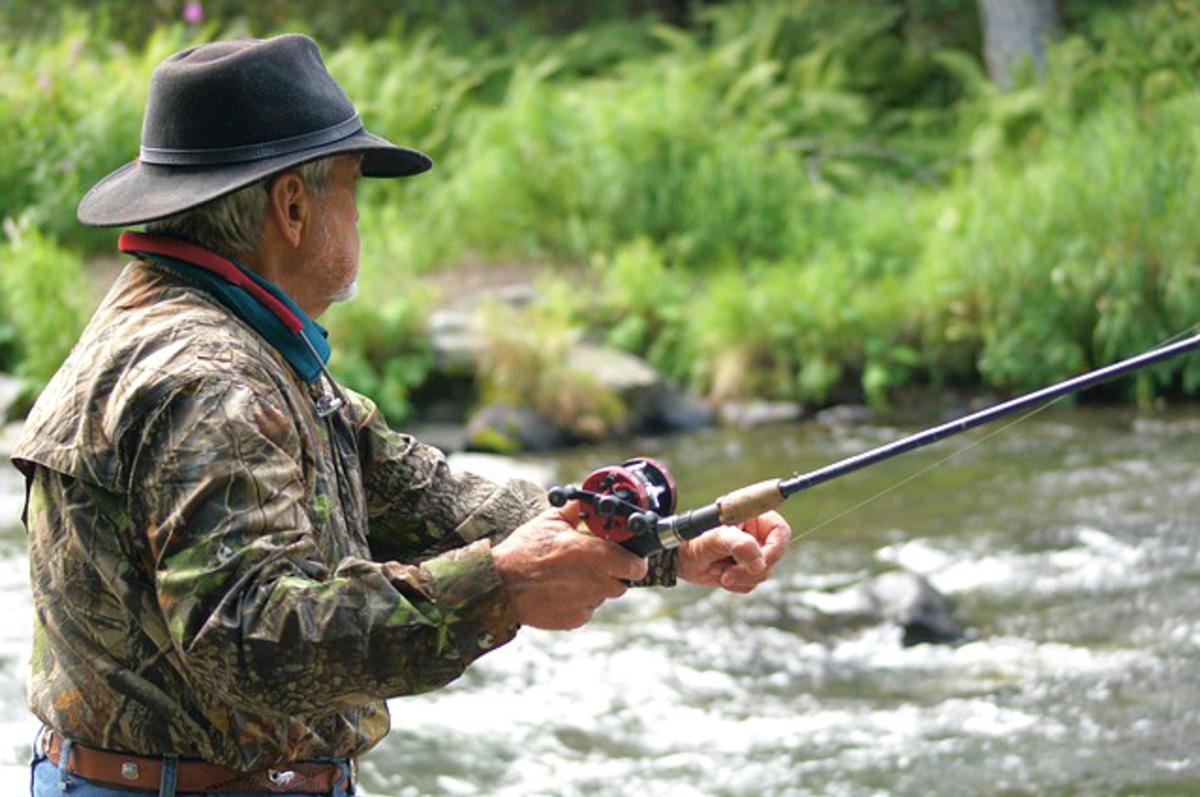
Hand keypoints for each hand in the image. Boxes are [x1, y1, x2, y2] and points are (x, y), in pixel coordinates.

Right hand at [491, 502, 648, 629]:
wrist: (499, 585)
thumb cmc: (523, 550)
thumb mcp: (549, 522)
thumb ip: (576, 510)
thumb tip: (592, 500)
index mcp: (587, 553)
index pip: (633, 565)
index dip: (636, 561)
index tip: (632, 558)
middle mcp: (590, 581)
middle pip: (622, 582)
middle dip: (615, 573)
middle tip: (597, 564)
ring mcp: (583, 603)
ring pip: (604, 596)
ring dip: (597, 586)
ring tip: (573, 576)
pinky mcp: (574, 619)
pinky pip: (588, 609)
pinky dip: (581, 600)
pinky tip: (562, 590)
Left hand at [677, 510, 790, 592]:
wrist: (678, 558)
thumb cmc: (694, 540)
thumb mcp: (714, 539)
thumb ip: (738, 545)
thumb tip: (759, 563)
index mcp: (752, 518)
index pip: (780, 531)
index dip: (776, 548)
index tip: (761, 562)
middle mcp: (754, 535)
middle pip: (773, 557)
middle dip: (750, 569)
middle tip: (728, 573)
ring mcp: (751, 554)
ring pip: (763, 574)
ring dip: (740, 577)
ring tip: (718, 570)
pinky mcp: (745, 571)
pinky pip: (751, 584)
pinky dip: (736, 584)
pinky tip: (720, 574)